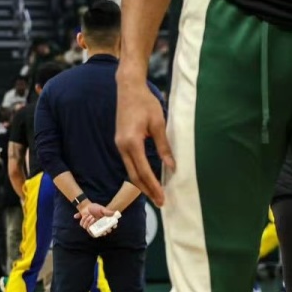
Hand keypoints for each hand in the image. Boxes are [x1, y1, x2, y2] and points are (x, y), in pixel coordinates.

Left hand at [75, 201, 111, 231]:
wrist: (86, 206)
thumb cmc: (95, 208)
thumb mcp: (101, 209)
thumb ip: (107, 212)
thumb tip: (114, 213)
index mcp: (104, 222)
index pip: (109, 227)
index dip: (111, 228)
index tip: (112, 227)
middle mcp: (98, 227)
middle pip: (102, 233)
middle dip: (103, 232)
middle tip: (102, 229)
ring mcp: (92, 227)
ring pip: (91, 230)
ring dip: (90, 222)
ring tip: (91, 216)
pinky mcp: (86, 227)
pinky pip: (85, 227)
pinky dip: (85, 220)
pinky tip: (86, 216)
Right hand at [115, 72, 171, 206]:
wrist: (128, 88)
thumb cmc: (145, 103)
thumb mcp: (158, 124)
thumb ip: (164, 146)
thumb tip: (171, 166)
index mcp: (131, 142)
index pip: (143, 171)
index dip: (153, 186)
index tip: (162, 198)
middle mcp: (122, 146)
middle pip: (134, 176)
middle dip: (147, 191)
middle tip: (160, 203)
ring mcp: (119, 145)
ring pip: (130, 171)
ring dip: (142, 184)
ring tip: (155, 194)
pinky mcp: (121, 142)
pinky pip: (129, 163)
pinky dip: (138, 173)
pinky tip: (146, 178)